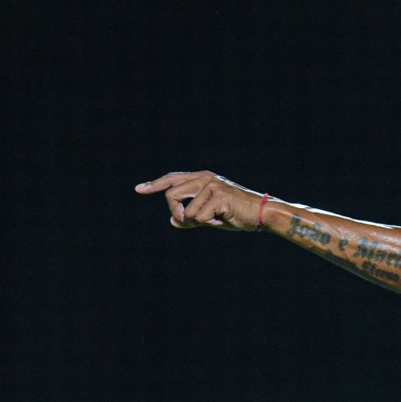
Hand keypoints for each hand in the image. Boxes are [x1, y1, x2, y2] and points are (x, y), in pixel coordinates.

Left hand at [135, 172, 264, 230]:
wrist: (261, 213)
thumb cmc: (236, 215)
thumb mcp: (209, 216)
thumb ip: (190, 216)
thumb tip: (172, 220)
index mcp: (201, 178)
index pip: (172, 179)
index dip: (154, 184)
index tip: (139, 189)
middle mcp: (204, 178)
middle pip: (171, 194)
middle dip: (176, 212)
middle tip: (191, 222)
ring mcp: (211, 185)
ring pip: (185, 210)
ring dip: (195, 221)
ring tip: (214, 219)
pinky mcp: (218, 196)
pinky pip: (199, 217)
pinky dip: (208, 223)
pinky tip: (223, 218)